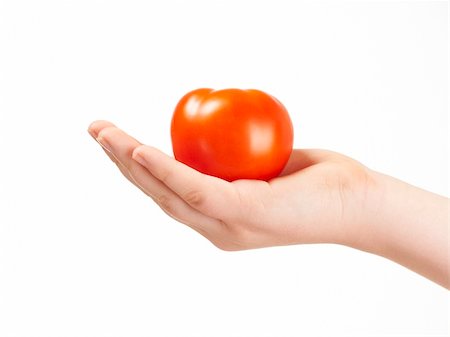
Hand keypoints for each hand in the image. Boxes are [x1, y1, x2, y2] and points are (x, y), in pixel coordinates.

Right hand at [87, 120, 372, 249]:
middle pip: (157, 193)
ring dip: (131, 162)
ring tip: (105, 134)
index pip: (169, 191)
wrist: (359, 204)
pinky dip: (165, 168)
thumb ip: (239, 160)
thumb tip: (223, 135)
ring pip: (167, 192)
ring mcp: (227, 225)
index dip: (137, 167)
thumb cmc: (317, 183)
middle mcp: (216, 227)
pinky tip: (140, 149)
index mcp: (219, 216)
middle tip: (96, 130)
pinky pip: (194, 188)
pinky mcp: (242, 216)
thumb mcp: (269, 167)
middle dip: (120, 162)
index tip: (116, 139)